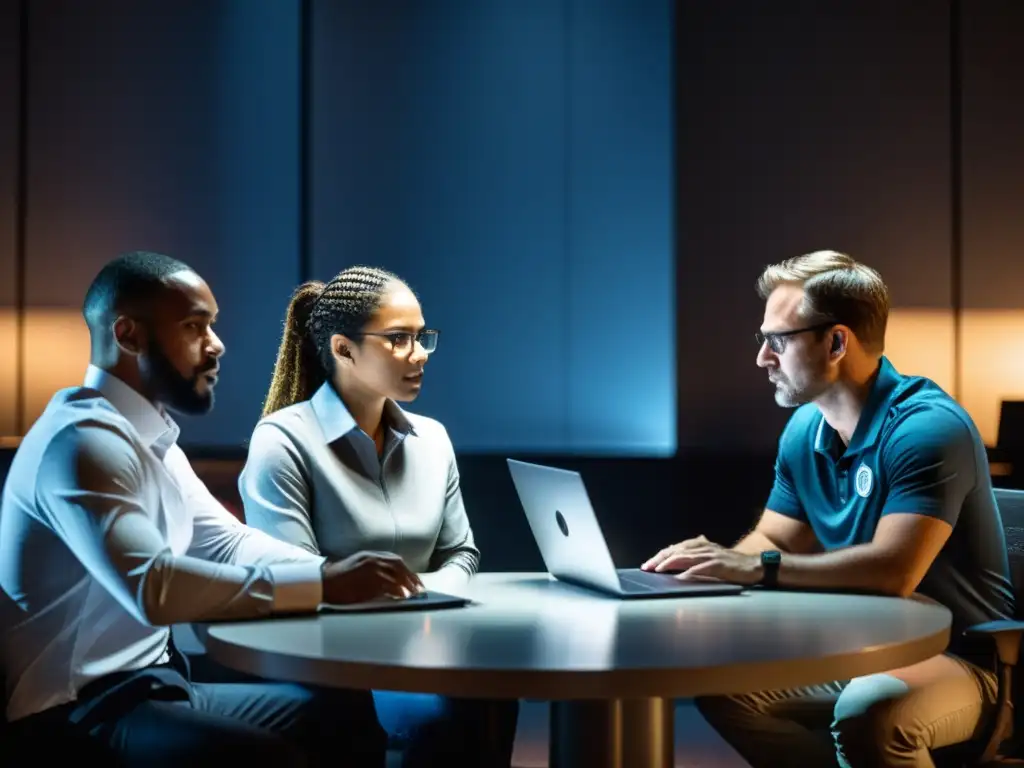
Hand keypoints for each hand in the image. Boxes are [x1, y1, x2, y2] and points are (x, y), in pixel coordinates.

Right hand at [321, 551, 423, 604]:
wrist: (322, 582)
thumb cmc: (339, 577)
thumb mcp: (358, 564)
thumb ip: (374, 567)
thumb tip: (392, 578)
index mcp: (370, 555)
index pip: (395, 560)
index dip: (407, 570)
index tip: (415, 580)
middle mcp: (371, 560)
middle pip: (398, 566)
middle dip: (410, 577)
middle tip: (419, 589)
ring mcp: (369, 570)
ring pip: (394, 576)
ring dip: (406, 585)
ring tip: (412, 594)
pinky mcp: (365, 582)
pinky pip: (386, 586)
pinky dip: (396, 591)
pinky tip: (401, 597)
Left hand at [642, 536, 763, 584]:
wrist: (754, 566)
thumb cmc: (731, 564)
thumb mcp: (711, 557)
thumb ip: (696, 557)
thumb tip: (677, 564)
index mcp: (700, 544)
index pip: (675, 548)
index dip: (660, 555)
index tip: (648, 564)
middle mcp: (704, 547)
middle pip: (676, 550)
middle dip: (660, 558)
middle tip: (647, 567)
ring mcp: (711, 555)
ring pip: (685, 557)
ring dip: (670, 563)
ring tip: (658, 570)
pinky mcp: (719, 565)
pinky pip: (701, 568)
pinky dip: (689, 572)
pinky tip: (680, 577)